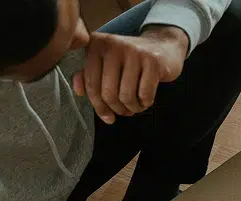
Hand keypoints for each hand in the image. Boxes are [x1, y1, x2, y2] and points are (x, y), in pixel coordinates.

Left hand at [73, 26, 188, 123]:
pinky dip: (145, 103)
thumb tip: (78, 91)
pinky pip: (144, 94)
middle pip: (108, 93)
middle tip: (124, 111)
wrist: (163, 47)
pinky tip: (145, 100)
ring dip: (132, 108)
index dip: (98, 107)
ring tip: (135, 106)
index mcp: (96, 44)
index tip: (107, 117)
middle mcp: (113, 44)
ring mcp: (133, 51)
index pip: (91, 84)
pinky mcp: (152, 60)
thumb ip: (88, 76)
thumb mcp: (106, 65)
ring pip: (126, 96)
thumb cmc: (130, 61)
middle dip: (117, 109)